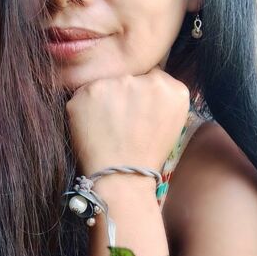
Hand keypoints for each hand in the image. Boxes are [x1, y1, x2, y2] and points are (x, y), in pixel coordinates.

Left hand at [65, 65, 190, 176]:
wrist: (121, 177)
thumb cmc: (145, 155)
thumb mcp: (171, 123)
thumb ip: (162, 97)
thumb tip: (146, 81)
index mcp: (172, 88)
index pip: (150, 77)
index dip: (140, 96)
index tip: (136, 114)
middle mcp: (147, 80)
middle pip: (127, 77)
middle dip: (122, 95)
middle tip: (120, 124)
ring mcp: (118, 83)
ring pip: (105, 84)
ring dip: (102, 100)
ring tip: (106, 128)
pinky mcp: (90, 90)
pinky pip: (84, 94)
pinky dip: (84, 108)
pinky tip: (92, 127)